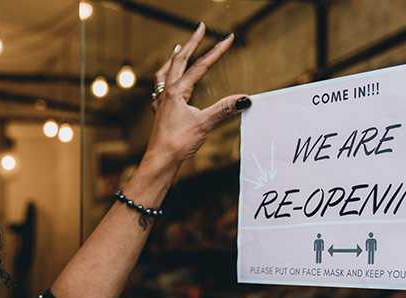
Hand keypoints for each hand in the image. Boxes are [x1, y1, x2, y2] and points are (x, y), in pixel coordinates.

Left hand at [145, 23, 249, 164]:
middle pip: (179, 60)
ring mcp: (161, 102)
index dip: (216, 51)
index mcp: (176, 91)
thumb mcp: (205, 124)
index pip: (200, 66)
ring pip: (166, 72)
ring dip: (174, 58)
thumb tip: (245, 99)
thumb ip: (225, 109)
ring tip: (179, 48)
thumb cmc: (177, 144)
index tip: (228, 38)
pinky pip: (161, 87)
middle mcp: (166, 93)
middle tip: (200, 28)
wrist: (160, 161)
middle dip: (191, 42)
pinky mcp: (160, 112)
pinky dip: (166, 77)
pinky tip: (168, 82)